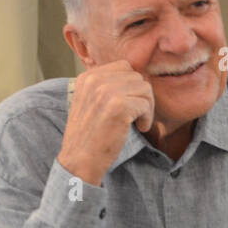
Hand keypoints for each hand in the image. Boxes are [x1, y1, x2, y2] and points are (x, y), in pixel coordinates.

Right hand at [57, 60, 154, 186]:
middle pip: (137, 77)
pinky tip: (139, 128)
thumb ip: (108, 86)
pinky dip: (147, 118)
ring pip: (145, 89)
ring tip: (137, 122)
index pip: (124, 67)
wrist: (80, 160)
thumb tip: (138, 76)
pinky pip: (146, 104)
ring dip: (146, 107)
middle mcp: (94, 80)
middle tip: (137, 115)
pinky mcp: (118, 106)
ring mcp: (106, 92)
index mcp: (86, 77)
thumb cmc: (91, 134)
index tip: (129, 103)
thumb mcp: (91, 101)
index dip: (132, 86)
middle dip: (142, 96)